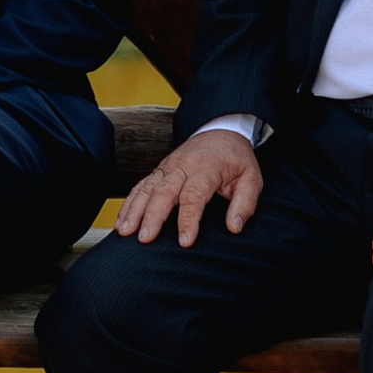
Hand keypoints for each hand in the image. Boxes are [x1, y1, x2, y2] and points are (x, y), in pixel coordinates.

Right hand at [116, 130, 262, 245]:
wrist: (221, 130)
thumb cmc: (236, 160)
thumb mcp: (251, 178)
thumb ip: (245, 203)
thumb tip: (234, 227)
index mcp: (206, 168)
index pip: (194, 195)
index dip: (188, 219)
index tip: (185, 242)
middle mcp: (182, 165)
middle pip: (164, 191)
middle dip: (152, 216)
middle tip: (144, 239)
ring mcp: (167, 166)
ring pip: (147, 188)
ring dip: (134, 210)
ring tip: (124, 232)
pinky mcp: (159, 170)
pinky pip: (140, 186)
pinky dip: (129, 203)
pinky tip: (121, 222)